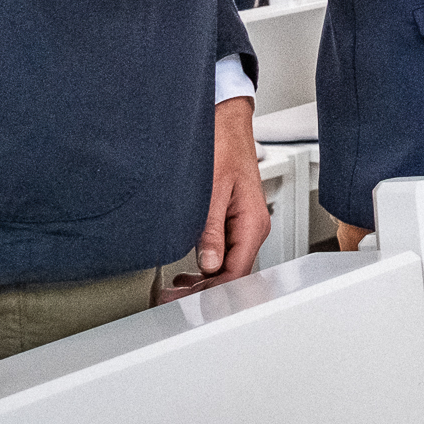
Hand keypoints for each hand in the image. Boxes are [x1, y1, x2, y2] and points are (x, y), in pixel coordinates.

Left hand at [178, 96, 269, 295]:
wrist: (226, 120)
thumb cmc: (223, 145)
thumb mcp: (212, 189)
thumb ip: (210, 229)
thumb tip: (207, 264)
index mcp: (252, 223)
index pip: (236, 273)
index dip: (212, 293)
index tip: (185, 303)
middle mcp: (252, 228)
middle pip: (232, 274)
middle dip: (204, 292)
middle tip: (171, 301)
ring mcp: (243, 226)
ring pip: (227, 266)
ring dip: (203, 282)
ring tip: (174, 292)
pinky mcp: (232, 221)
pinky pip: (223, 252)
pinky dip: (205, 267)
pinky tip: (186, 274)